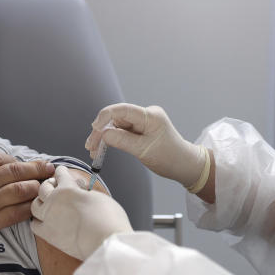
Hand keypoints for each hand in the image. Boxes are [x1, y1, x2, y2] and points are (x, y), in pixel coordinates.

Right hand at [0, 149, 53, 256]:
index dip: (13, 159)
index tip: (21, 163)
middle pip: (15, 171)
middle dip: (36, 168)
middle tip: (49, 168)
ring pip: (20, 190)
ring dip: (37, 186)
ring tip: (49, 185)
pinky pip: (15, 214)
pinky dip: (29, 209)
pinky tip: (38, 207)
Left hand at [31, 165, 131, 260]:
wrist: (106, 243)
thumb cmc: (108, 220)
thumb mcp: (99, 196)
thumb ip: (84, 193)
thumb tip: (80, 196)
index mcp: (68, 188)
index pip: (60, 174)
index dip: (61, 172)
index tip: (61, 171)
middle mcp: (54, 201)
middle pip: (44, 188)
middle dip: (49, 185)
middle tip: (54, 187)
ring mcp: (49, 218)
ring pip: (35, 205)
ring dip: (40, 202)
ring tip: (47, 204)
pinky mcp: (48, 235)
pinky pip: (34, 225)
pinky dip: (37, 221)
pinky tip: (44, 221)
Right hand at [86, 103, 206, 187]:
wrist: (183, 165)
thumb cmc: (169, 157)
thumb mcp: (143, 151)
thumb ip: (122, 141)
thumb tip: (103, 134)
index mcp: (150, 116)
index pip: (122, 110)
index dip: (105, 117)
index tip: (94, 129)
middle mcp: (145, 115)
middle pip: (116, 118)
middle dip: (101, 131)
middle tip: (90, 147)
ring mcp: (142, 122)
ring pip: (116, 126)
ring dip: (104, 138)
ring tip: (94, 151)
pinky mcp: (140, 130)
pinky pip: (121, 132)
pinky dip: (111, 140)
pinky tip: (102, 149)